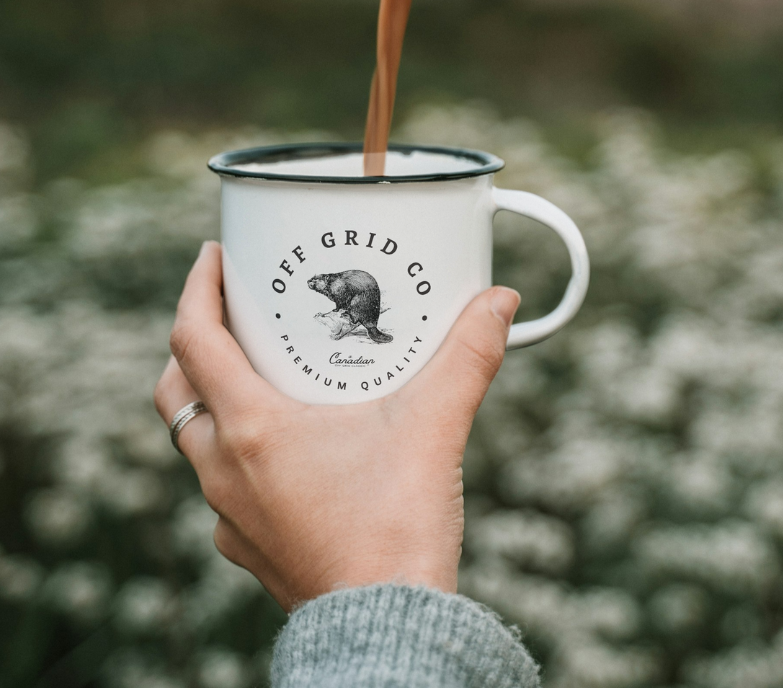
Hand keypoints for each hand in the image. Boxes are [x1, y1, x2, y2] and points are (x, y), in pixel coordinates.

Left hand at [153, 242, 519, 609]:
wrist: (386, 629)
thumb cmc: (395, 529)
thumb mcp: (434, 426)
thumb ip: (469, 356)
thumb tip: (500, 301)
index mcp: (253, 429)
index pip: (194, 340)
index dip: (198, 289)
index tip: (214, 257)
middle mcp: (225, 470)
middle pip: (178, 391)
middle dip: (194, 344)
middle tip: (232, 315)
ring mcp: (232, 514)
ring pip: (197, 441)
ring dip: (216, 399)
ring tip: (264, 376)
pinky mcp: (252, 546)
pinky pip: (226, 486)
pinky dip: (242, 453)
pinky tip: (289, 452)